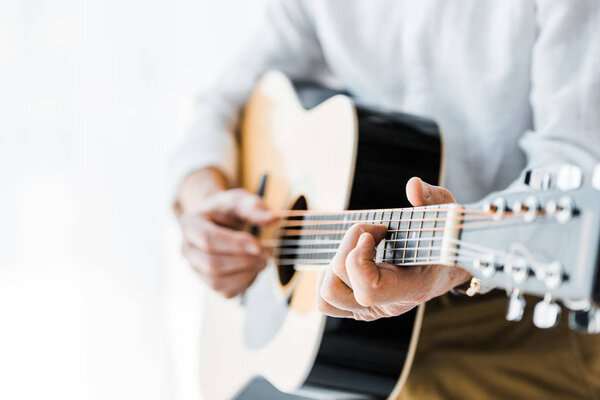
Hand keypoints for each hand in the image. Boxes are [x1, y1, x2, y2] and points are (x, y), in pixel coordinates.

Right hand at [177, 168, 274, 297]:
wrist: (219, 221)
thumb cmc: (228, 210)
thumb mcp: (239, 200)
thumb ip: (253, 207)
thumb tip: (271, 219)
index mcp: (190, 224)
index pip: (208, 239)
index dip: (235, 245)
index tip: (258, 246)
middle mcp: (187, 249)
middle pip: (212, 263)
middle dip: (243, 261)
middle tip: (267, 253)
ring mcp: (196, 268)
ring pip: (217, 281)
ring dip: (245, 274)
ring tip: (264, 261)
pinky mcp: (208, 283)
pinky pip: (225, 291)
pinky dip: (245, 283)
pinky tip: (256, 269)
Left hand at [316, 177, 471, 320]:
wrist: (451, 264)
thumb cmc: (445, 237)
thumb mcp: (445, 213)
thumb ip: (431, 198)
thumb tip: (413, 186)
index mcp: (411, 289)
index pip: (369, 290)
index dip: (359, 258)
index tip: (375, 232)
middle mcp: (387, 306)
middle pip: (338, 286)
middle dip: (346, 248)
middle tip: (373, 230)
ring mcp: (371, 310)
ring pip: (327, 296)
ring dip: (332, 265)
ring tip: (358, 245)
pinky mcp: (358, 306)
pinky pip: (326, 301)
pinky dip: (329, 277)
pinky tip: (350, 256)